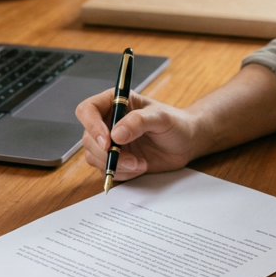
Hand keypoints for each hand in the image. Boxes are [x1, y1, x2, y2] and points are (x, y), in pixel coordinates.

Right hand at [76, 89, 202, 181]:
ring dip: (115, 165)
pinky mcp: (116, 159)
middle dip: (107, 153)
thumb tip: (116, 134)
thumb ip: (139, 121)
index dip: (92, 126)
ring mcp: (111, 142)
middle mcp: (108, 122)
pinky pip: (106, 170)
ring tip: (140, 164)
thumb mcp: (161, 117)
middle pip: (88, 138)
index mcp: (115, 103)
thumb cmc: (176, 123)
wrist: (187, 143)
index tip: (108, 142)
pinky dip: (121, 173)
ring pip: (94, 157)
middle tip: (130, 159)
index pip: (88, 110)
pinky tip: (140, 167)